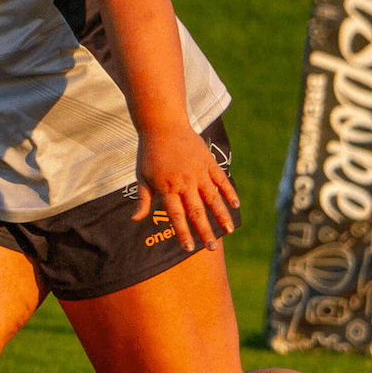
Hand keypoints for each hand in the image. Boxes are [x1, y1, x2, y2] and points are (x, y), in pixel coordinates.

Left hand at [133, 123, 239, 253]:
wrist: (162, 124)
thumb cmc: (149, 152)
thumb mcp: (141, 176)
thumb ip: (144, 199)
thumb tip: (136, 220)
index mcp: (167, 187)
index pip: (176, 215)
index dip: (183, 233)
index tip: (189, 248)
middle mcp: (184, 182)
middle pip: (196, 211)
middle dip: (205, 231)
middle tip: (212, 248)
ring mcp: (198, 172)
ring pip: (212, 198)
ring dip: (221, 215)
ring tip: (228, 231)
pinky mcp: (208, 162)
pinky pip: (221, 179)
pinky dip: (229, 191)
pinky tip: (236, 204)